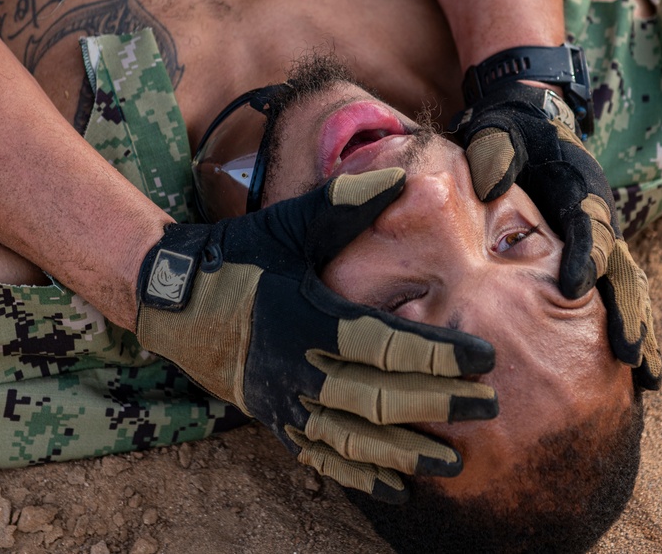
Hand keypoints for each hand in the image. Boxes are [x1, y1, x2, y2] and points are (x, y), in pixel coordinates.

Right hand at [134, 168, 498, 502]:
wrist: (175, 300)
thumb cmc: (239, 259)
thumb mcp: (290, 226)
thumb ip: (346, 204)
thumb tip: (402, 175)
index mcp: (306, 318)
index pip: (385, 343)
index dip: (437, 353)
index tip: (483, 357)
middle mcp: (296, 368)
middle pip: (378, 397)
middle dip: (437, 404)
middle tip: (487, 407)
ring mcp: (284, 402)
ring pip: (354, 438)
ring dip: (405, 452)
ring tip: (452, 462)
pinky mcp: (274, 421)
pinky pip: (321, 457)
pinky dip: (358, 474)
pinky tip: (395, 487)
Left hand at [460, 85, 660, 389]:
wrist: (527, 133)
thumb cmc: (508, 138)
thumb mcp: (498, 135)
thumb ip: (496, 153)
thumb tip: (490, 183)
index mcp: (580, 191)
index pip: (588, 226)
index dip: (585, 256)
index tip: (573, 289)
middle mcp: (598, 223)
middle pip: (620, 268)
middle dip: (626, 310)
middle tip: (627, 353)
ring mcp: (600, 246)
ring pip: (626, 290)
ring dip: (637, 330)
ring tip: (645, 375)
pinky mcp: (594, 264)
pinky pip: (614, 301)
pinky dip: (630, 333)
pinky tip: (640, 376)